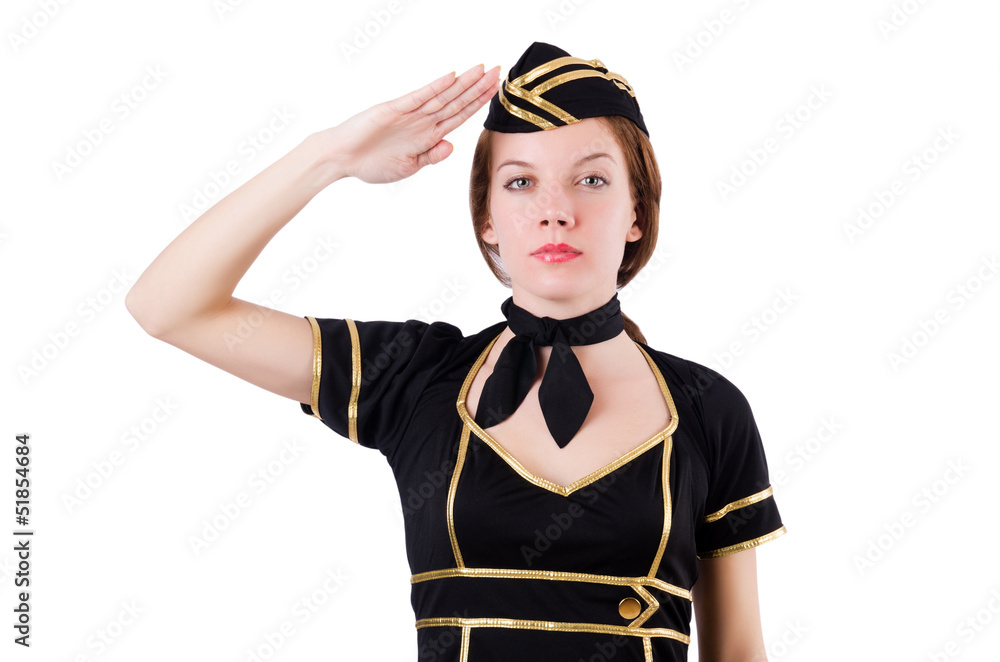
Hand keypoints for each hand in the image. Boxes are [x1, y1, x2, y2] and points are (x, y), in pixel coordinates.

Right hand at [323, 64, 500, 183]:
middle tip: (498, 72)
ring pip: (442, 97)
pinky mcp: (394, 109)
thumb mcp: (409, 166)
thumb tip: (450, 146)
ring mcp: (409, 113)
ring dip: (463, 84)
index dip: (478, 104)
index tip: (495, 92)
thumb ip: (430, 156)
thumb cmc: (372, 163)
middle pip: (456, 102)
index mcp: (427, 135)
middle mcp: (422, 121)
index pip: (459, 116)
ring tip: (482, 70)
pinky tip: (451, 78)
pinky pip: (418, 98)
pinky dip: (434, 88)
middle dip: (478, 88)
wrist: (341, 158)